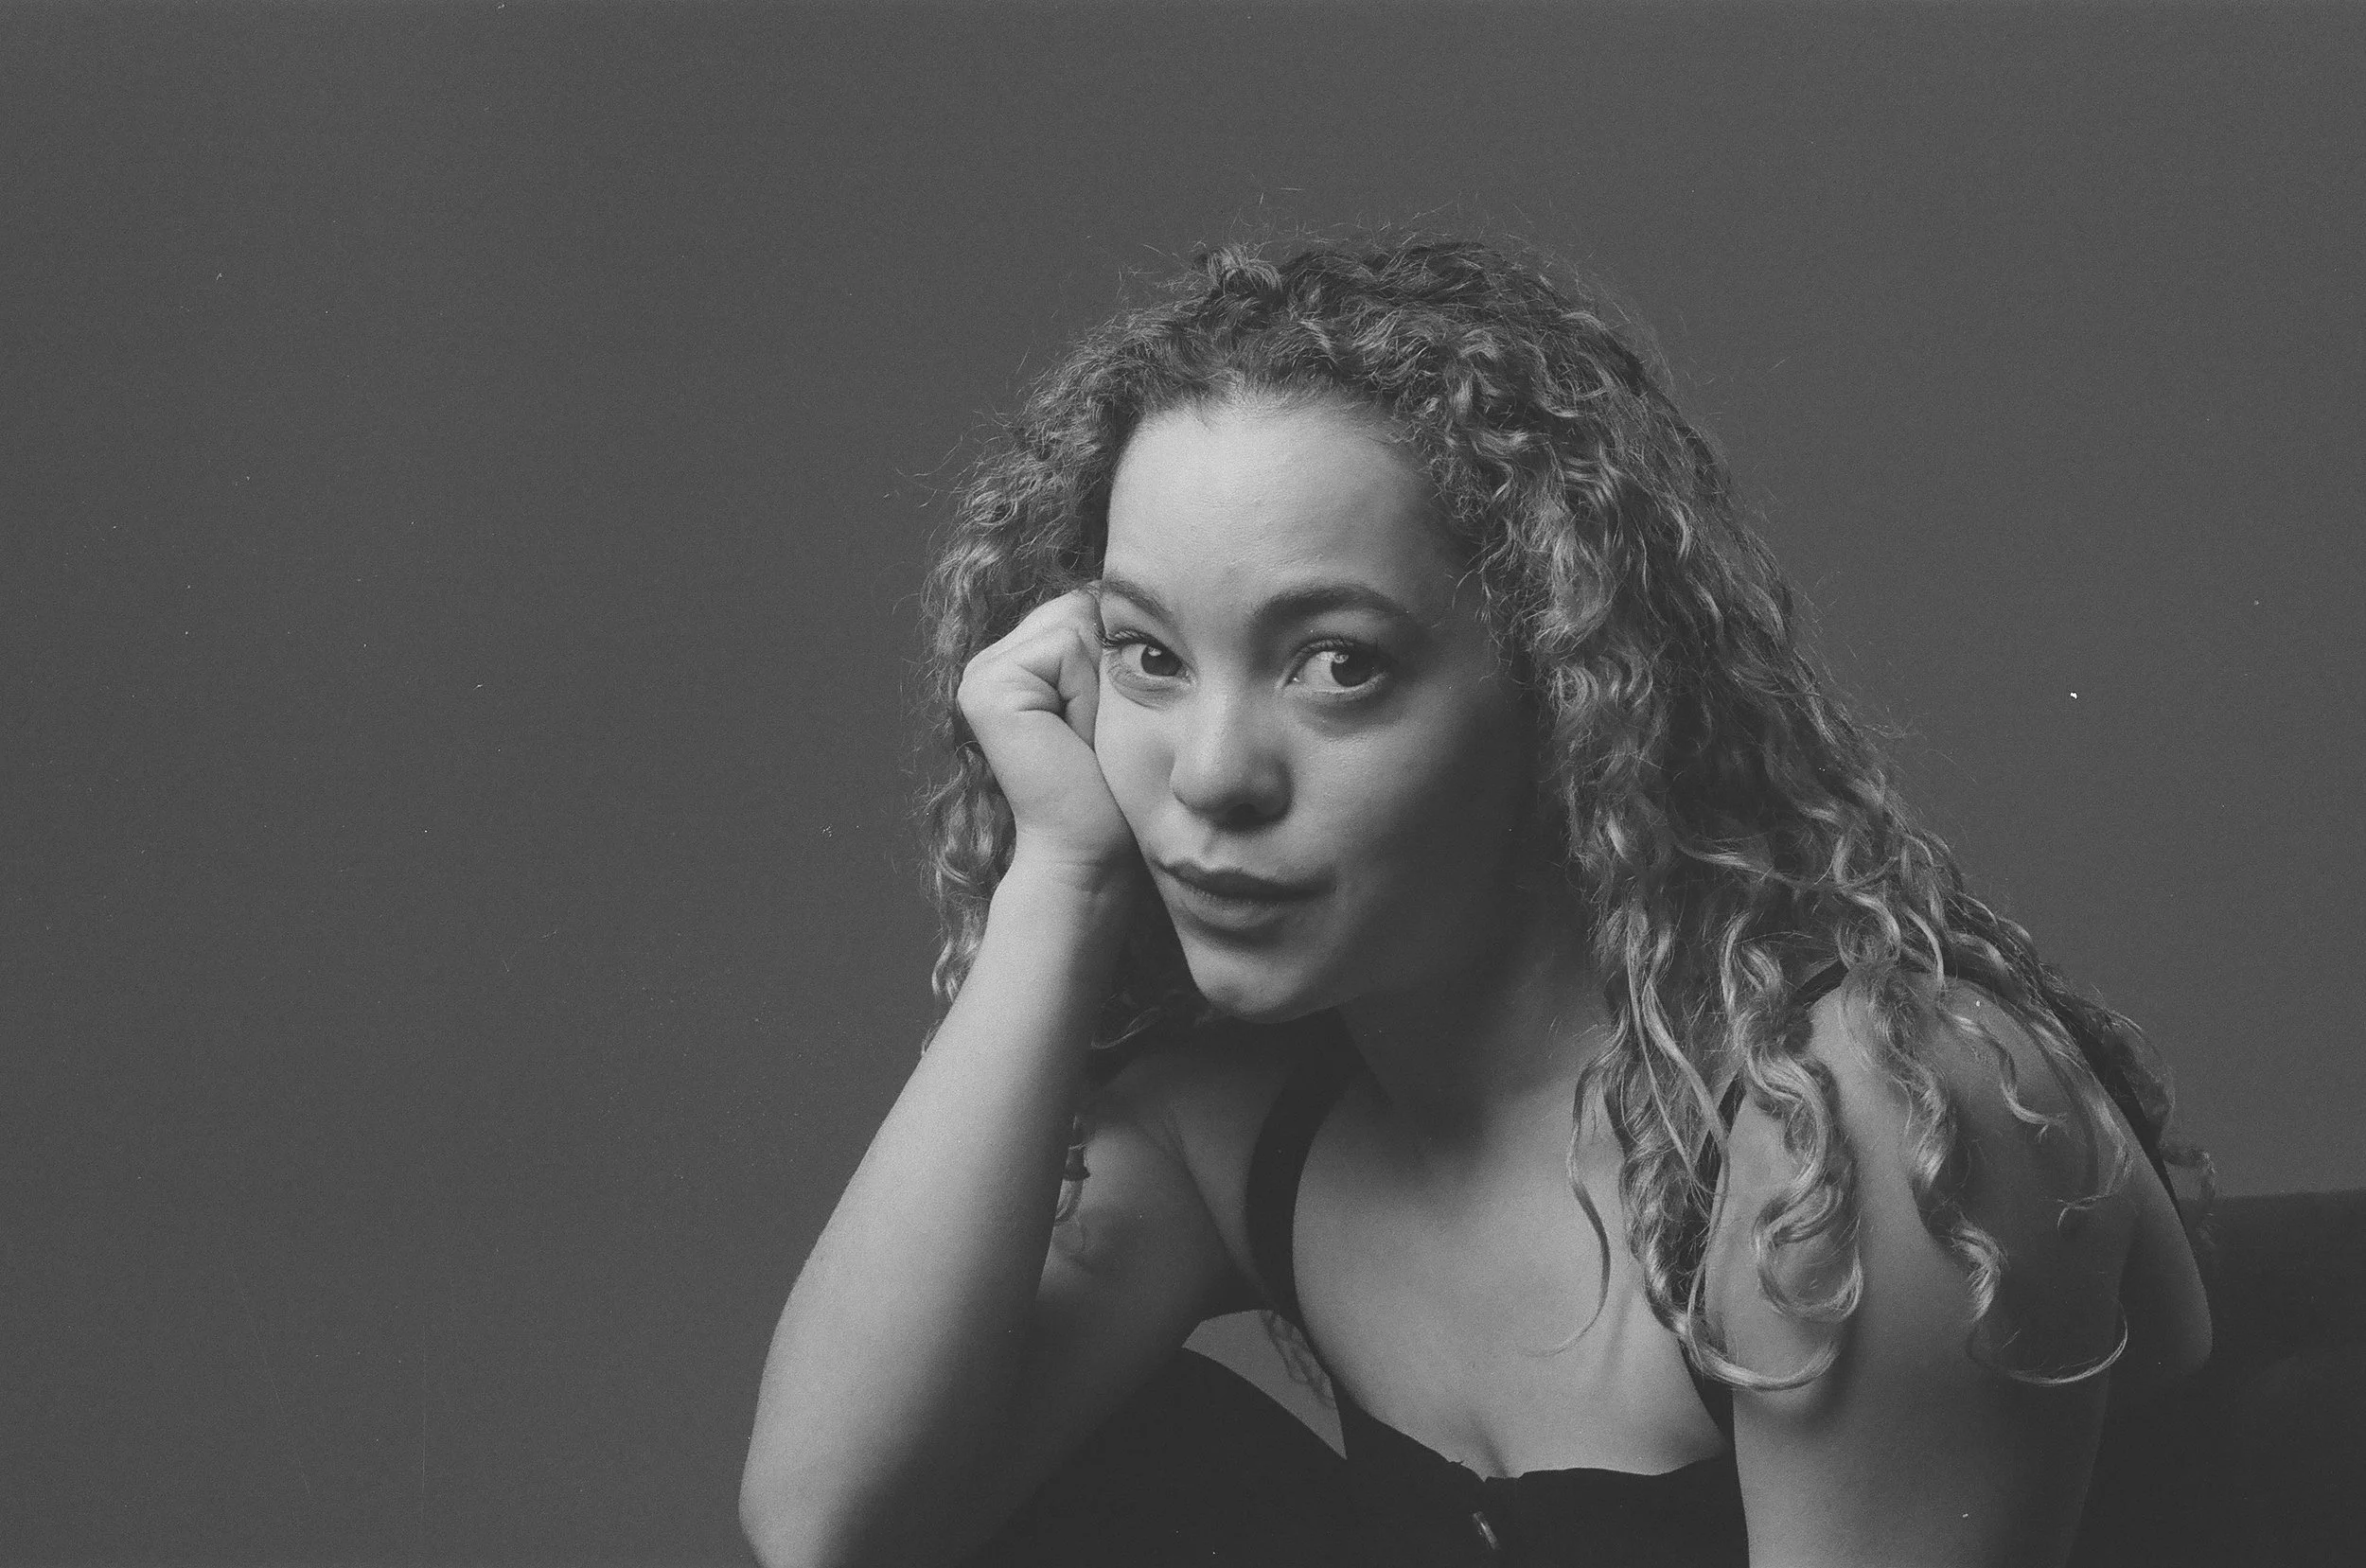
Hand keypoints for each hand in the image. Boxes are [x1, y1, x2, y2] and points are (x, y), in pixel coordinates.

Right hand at [957, 589, 1138, 887]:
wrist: (1093, 852)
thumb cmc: (1115, 788)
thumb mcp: (1115, 701)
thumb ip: (1105, 641)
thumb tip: (1132, 581)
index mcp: (1018, 663)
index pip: (1087, 607)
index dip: (1115, 657)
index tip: (1104, 723)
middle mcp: (990, 663)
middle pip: (1081, 606)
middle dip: (1106, 665)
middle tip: (1094, 734)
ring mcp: (982, 673)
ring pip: (1076, 621)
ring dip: (1099, 682)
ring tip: (1084, 737)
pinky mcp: (986, 688)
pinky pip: (1066, 646)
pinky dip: (1085, 692)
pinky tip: (1069, 736)